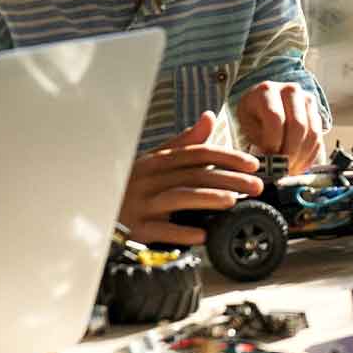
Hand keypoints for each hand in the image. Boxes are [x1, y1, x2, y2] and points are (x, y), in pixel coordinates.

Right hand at [117, 111, 264, 244]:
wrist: (96, 214)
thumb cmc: (131, 187)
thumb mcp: (155, 162)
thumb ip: (183, 143)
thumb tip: (208, 118)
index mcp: (156, 162)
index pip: (197, 153)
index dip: (227, 157)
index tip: (252, 164)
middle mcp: (148, 179)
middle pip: (195, 175)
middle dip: (229, 178)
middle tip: (256, 186)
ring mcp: (141, 204)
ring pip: (179, 197)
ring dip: (208, 199)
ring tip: (232, 201)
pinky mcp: (135, 228)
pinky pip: (161, 230)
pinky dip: (182, 232)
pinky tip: (202, 234)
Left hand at [235, 81, 324, 174]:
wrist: (266, 103)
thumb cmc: (253, 116)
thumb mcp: (247, 124)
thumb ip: (258, 139)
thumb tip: (271, 163)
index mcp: (267, 91)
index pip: (275, 118)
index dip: (273, 141)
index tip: (268, 159)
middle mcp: (291, 91)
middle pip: (298, 125)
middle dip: (290, 151)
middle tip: (282, 169)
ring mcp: (308, 101)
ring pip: (312, 133)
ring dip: (302, 156)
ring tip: (290, 170)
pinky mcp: (317, 113)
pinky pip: (318, 138)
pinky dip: (310, 156)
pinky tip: (299, 166)